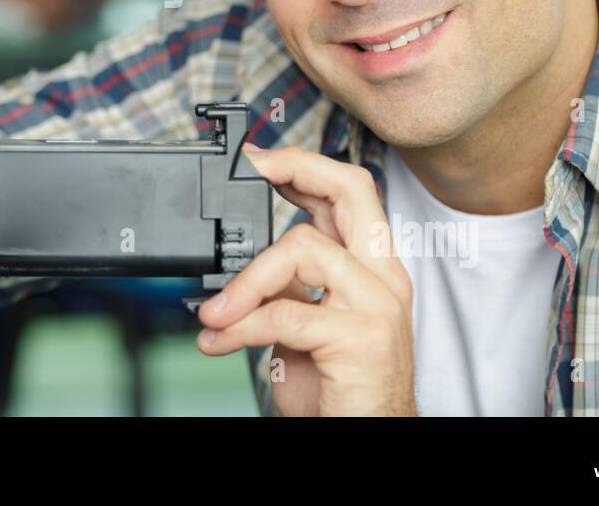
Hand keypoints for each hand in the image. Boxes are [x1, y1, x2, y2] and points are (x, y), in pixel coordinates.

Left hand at [196, 145, 416, 415]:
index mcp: (373, 269)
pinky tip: (220, 340)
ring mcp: (377, 305)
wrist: (366, 439)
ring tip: (214, 312)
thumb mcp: (306, 328)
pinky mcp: (360, 338)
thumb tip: (239, 270)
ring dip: (245, 280)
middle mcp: (383, 278)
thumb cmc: (339, 391)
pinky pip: (285, 314)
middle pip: (352, 192)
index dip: (306, 165)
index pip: (351, 194)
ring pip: (303, 249)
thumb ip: (287, 289)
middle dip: (299, 168)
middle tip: (254, 170)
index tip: (262, 158)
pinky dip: (240, 326)